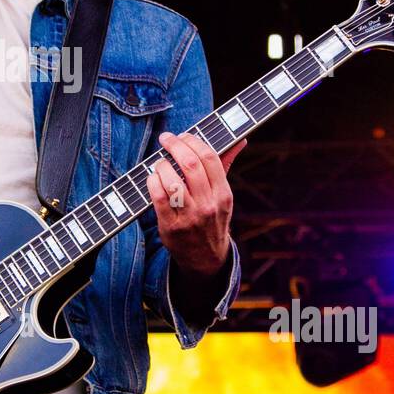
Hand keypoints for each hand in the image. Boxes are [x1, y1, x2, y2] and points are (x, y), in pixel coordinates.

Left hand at [145, 131, 246, 274]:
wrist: (206, 258)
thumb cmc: (212, 219)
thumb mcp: (223, 196)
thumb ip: (226, 166)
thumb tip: (241, 140)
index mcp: (223, 194)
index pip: (210, 158)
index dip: (193, 141)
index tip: (182, 135)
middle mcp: (208, 204)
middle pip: (190, 165)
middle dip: (174, 146)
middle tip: (165, 139)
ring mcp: (190, 217)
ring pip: (172, 181)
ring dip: (162, 165)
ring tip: (160, 163)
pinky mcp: (171, 226)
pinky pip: (158, 197)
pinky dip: (152, 182)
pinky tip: (153, 178)